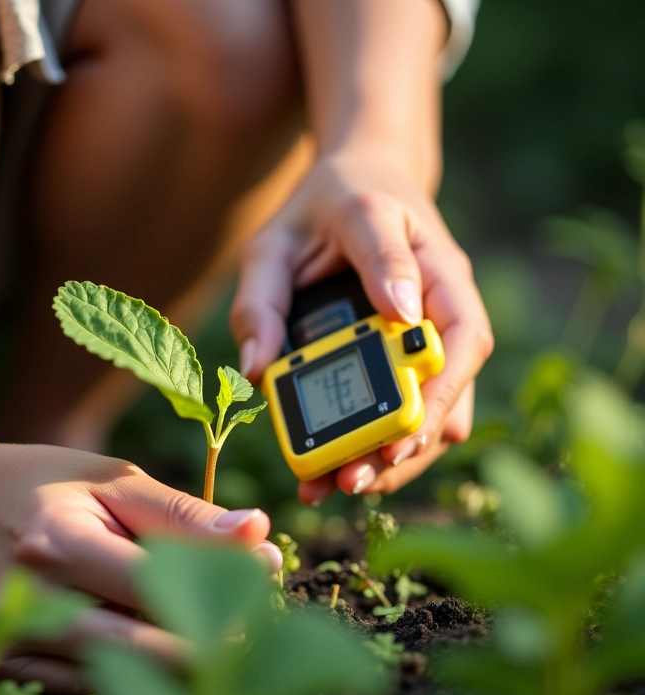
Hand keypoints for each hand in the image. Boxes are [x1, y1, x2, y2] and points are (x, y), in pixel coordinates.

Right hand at [0, 390, 281, 694]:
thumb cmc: (41, 482)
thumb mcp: (114, 481)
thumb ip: (185, 513)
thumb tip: (259, 535)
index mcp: (58, 545)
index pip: (159, 588)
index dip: (222, 588)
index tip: (266, 580)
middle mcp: (30, 604)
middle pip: (142, 649)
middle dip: (209, 639)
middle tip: (250, 617)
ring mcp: (12, 645)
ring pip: (120, 676)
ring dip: (177, 658)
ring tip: (214, 623)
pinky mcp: (7, 668)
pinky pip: (89, 685)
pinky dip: (134, 668)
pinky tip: (159, 637)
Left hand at [230, 149, 492, 502]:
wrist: (357, 183)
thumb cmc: (321, 207)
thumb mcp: (277, 241)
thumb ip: (263, 300)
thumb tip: (262, 370)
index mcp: (426, 260)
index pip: (460, 329)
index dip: (441, 387)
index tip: (403, 430)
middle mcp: (441, 301)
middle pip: (452, 385)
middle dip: (409, 440)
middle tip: (358, 477)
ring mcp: (431, 329)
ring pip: (437, 406)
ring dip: (396, 453)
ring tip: (342, 485)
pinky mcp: (411, 351)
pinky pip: (409, 402)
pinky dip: (381, 439)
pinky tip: (341, 466)